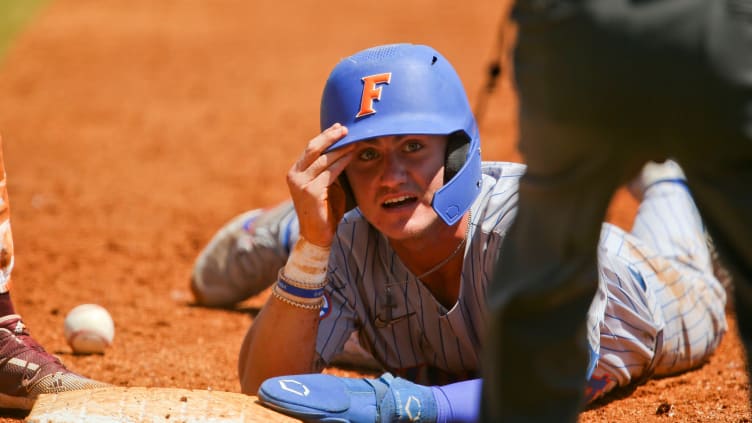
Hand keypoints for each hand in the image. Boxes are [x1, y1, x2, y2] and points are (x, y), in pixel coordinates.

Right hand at [286, 123, 353, 247]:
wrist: (317, 236)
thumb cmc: (325, 211)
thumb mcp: (326, 185)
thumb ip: (329, 169)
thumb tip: (344, 148)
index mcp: (295, 172)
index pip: (310, 149)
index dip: (325, 136)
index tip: (338, 127)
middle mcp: (294, 175)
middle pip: (313, 148)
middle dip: (330, 136)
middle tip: (346, 128)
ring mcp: (301, 184)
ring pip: (323, 159)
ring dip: (340, 148)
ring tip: (353, 141)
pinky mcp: (311, 192)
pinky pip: (329, 172)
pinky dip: (342, 162)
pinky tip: (351, 156)